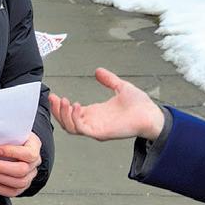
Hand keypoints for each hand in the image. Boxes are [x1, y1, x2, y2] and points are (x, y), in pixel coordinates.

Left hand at [0, 133, 41, 197]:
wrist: (15, 145)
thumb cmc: (12, 137)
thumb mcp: (11, 130)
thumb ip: (4, 133)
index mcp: (35, 147)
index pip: (27, 154)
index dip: (10, 153)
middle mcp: (35, 163)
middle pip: (21, 170)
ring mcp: (30, 177)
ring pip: (17, 183)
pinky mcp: (22, 187)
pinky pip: (11, 192)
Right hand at [48, 68, 163, 141]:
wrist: (151, 114)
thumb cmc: (140, 106)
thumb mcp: (121, 87)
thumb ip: (109, 80)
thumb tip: (98, 71)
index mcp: (95, 113)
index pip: (71, 113)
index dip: (60, 106)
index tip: (53, 95)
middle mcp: (93, 122)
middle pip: (66, 122)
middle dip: (56, 111)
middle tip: (52, 98)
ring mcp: (96, 129)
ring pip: (70, 127)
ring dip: (63, 115)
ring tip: (63, 101)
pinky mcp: (101, 133)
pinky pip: (82, 129)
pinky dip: (75, 119)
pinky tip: (76, 106)